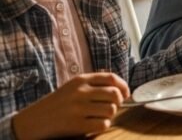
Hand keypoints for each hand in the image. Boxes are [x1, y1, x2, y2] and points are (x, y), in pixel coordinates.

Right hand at [11, 72, 128, 138]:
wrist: (33, 121)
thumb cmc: (57, 104)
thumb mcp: (72, 87)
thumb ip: (94, 84)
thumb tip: (122, 89)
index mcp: (80, 80)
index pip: (111, 78)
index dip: (123, 86)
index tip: (125, 94)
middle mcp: (80, 92)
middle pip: (115, 94)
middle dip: (117, 102)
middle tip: (110, 107)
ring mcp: (78, 108)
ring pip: (111, 110)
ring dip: (109, 115)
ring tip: (98, 117)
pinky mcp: (76, 124)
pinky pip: (103, 124)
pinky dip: (102, 126)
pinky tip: (93, 125)